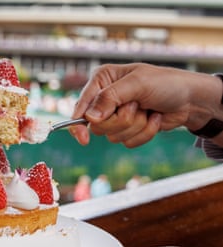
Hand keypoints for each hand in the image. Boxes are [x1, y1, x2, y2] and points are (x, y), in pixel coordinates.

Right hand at [70, 63, 221, 145]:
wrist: (190, 100)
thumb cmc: (165, 84)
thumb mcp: (137, 84)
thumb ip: (110, 98)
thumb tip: (89, 118)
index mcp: (102, 80)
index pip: (82, 104)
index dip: (78, 123)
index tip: (83, 138)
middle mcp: (105, 98)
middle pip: (97, 125)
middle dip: (121, 119)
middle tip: (136, 106)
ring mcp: (116, 115)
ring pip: (112, 135)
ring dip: (135, 125)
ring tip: (147, 110)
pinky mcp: (127, 129)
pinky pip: (126, 142)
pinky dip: (144, 133)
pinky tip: (153, 119)